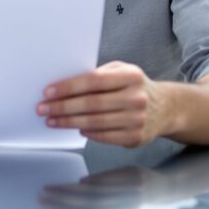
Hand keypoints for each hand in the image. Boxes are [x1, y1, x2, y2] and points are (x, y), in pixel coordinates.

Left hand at [37, 61, 166, 147]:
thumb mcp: (122, 71)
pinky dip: (88, 133)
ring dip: (69, 122)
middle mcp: (136, 97)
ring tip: (52, 120)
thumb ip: (98, 75)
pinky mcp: (136, 137)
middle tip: (43, 109)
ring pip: (95, 122)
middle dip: (62, 107)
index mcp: (131, 76)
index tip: (48, 92)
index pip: (93, 81)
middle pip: (91, 103)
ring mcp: (138, 119)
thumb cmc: (135, 87)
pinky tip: (75, 128)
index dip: (68, 87)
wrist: (166, 108)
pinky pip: (105, 136)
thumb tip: (65, 85)